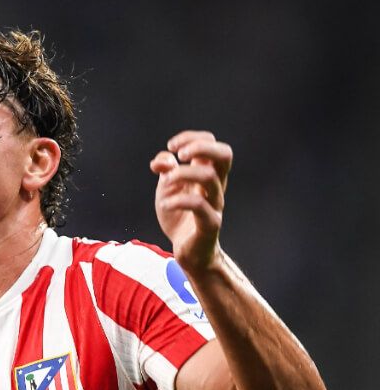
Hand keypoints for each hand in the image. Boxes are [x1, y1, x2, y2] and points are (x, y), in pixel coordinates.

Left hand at [149, 130, 231, 273]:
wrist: (187, 251)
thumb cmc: (179, 216)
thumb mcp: (167, 188)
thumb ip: (166, 169)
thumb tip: (164, 159)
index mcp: (207, 173)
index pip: (211, 142)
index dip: (191, 138)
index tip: (172, 148)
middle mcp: (216, 185)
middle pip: (225, 154)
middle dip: (200, 147)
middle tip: (180, 156)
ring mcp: (215, 204)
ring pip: (210, 177)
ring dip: (182, 174)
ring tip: (166, 182)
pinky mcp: (210, 223)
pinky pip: (199, 205)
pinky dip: (177, 201)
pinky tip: (165, 204)